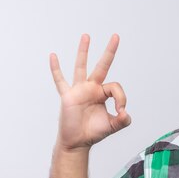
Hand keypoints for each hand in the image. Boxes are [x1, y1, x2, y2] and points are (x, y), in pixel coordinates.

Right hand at [50, 34, 130, 150]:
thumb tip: (125, 113)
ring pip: (81, 67)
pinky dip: (56, 69)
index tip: (121, 111)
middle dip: (109, 51)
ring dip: (84, 51)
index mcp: (103, 93)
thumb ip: (123, 120)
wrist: (78, 141)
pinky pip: (60, 80)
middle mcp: (91, 88)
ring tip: (87, 36)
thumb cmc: (93, 132)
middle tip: (116, 36)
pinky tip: (53, 56)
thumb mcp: (113, 126)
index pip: (115, 86)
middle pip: (102, 66)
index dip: (121, 97)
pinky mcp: (67, 96)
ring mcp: (78, 90)